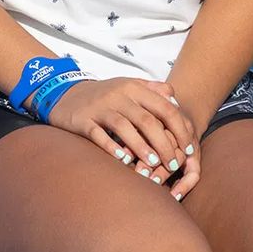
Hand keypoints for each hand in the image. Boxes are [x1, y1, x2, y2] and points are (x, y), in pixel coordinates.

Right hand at [45, 77, 198, 194]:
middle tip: (173, 165)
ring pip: (124, 128)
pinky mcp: (83, 120)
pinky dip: (112, 148)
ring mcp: (99, 108)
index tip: (187, 148)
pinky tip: (123, 160)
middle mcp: (117, 96)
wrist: (65, 93)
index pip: (165, 108)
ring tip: (153, 165)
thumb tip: (176, 100)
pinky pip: (98, 135)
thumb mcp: (129, 85)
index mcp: (133, 88)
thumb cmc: (104, 95)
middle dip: (164, 145)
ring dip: (141, 148)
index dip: (180, 129)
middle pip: (147, 121)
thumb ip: (154, 90)